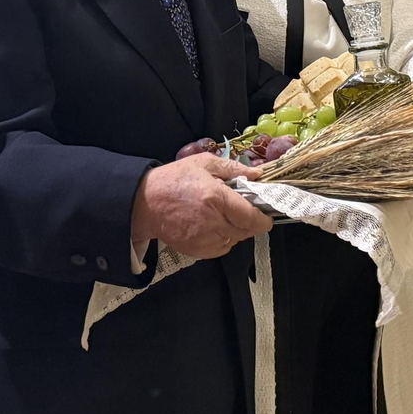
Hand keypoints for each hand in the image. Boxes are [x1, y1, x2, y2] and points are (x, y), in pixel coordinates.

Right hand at [130, 153, 272, 259]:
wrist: (145, 202)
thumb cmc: (175, 179)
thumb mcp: (204, 163)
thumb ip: (233, 168)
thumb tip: (258, 175)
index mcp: (216, 197)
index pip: (250, 216)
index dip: (263, 219)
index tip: (267, 217)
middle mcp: (211, 221)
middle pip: (245, 231)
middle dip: (249, 223)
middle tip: (243, 211)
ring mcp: (202, 238)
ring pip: (234, 241)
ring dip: (236, 231)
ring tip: (224, 217)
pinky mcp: (195, 250)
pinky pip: (221, 249)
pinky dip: (223, 240)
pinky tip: (214, 227)